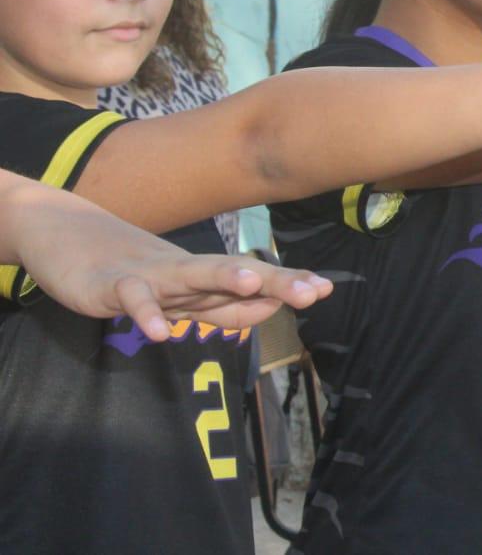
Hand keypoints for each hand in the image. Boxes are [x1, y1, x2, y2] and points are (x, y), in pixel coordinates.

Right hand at [11, 190, 330, 338]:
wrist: (66, 236)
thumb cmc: (133, 269)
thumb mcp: (183, 293)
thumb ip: (224, 304)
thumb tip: (271, 307)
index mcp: (202, 276)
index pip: (251, 283)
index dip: (286, 285)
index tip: (326, 288)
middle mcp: (185, 272)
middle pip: (236, 276)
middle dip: (276, 282)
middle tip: (314, 290)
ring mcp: (149, 275)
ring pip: (191, 276)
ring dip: (223, 279)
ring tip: (254, 284)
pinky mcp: (111, 285)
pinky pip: (131, 300)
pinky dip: (145, 315)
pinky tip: (161, 334)